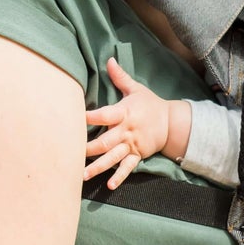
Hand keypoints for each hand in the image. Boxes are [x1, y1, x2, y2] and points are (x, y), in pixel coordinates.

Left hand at [84, 56, 170, 188]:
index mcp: (124, 113)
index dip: (89, 117)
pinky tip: (110, 185)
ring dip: (98, 167)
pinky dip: (119, 176)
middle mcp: (126, 131)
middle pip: (105, 141)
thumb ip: (119, 77)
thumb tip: (108, 59)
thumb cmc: (150, 104)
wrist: (172, 123)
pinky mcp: (137, 155)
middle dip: (89, 149)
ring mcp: (132, 145)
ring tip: (83, 175)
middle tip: (71, 155)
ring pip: (113, 157)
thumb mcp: (136, 89)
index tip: (74, 119)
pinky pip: (127, 168)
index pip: (104, 115)